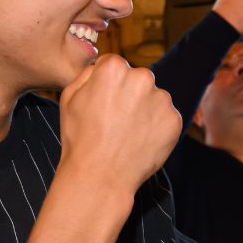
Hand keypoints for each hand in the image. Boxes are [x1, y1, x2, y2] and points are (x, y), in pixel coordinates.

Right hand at [57, 54, 183, 196]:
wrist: (101, 176)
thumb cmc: (80, 138)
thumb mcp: (69, 97)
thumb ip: (88, 73)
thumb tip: (102, 65)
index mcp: (114, 68)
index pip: (115, 65)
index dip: (107, 85)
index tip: (103, 103)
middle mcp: (142, 77)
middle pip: (137, 79)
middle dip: (129, 94)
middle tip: (116, 120)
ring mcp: (161, 99)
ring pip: (153, 97)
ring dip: (145, 110)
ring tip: (127, 133)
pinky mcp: (174, 120)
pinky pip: (165, 117)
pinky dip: (156, 127)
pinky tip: (140, 141)